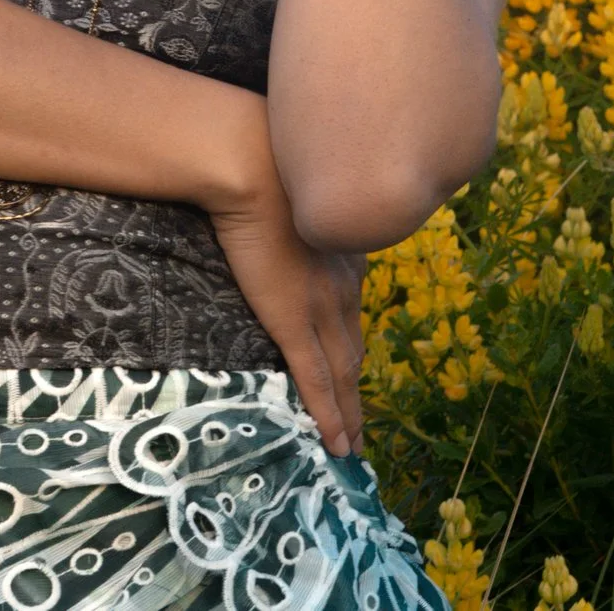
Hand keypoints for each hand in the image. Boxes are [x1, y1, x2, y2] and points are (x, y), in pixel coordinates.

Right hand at [207, 160, 368, 455]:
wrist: (254, 171)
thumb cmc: (262, 169)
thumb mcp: (294, 195)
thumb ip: (296, 215)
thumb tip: (283, 214)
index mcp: (341, 257)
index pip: (350, 314)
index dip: (352, 348)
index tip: (353, 373)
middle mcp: (342, 288)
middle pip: (354, 351)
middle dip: (357, 390)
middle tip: (360, 426)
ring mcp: (321, 308)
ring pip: (345, 375)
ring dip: (351, 412)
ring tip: (353, 444)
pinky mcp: (295, 322)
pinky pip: (318, 380)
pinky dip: (330, 414)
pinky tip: (337, 443)